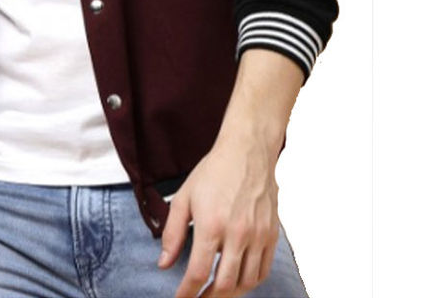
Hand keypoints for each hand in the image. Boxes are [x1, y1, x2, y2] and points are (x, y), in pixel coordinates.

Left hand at [157, 133, 280, 296]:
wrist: (247, 152)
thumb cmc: (214, 172)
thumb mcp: (184, 197)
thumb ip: (172, 233)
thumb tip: (164, 263)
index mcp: (211, 225)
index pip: (198, 272)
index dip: (187, 293)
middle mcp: (236, 234)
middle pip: (224, 285)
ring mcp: (257, 236)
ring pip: (246, 283)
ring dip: (229, 294)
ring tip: (215, 293)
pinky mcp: (271, 235)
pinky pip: (263, 271)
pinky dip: (250, 283)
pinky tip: (238, 281)